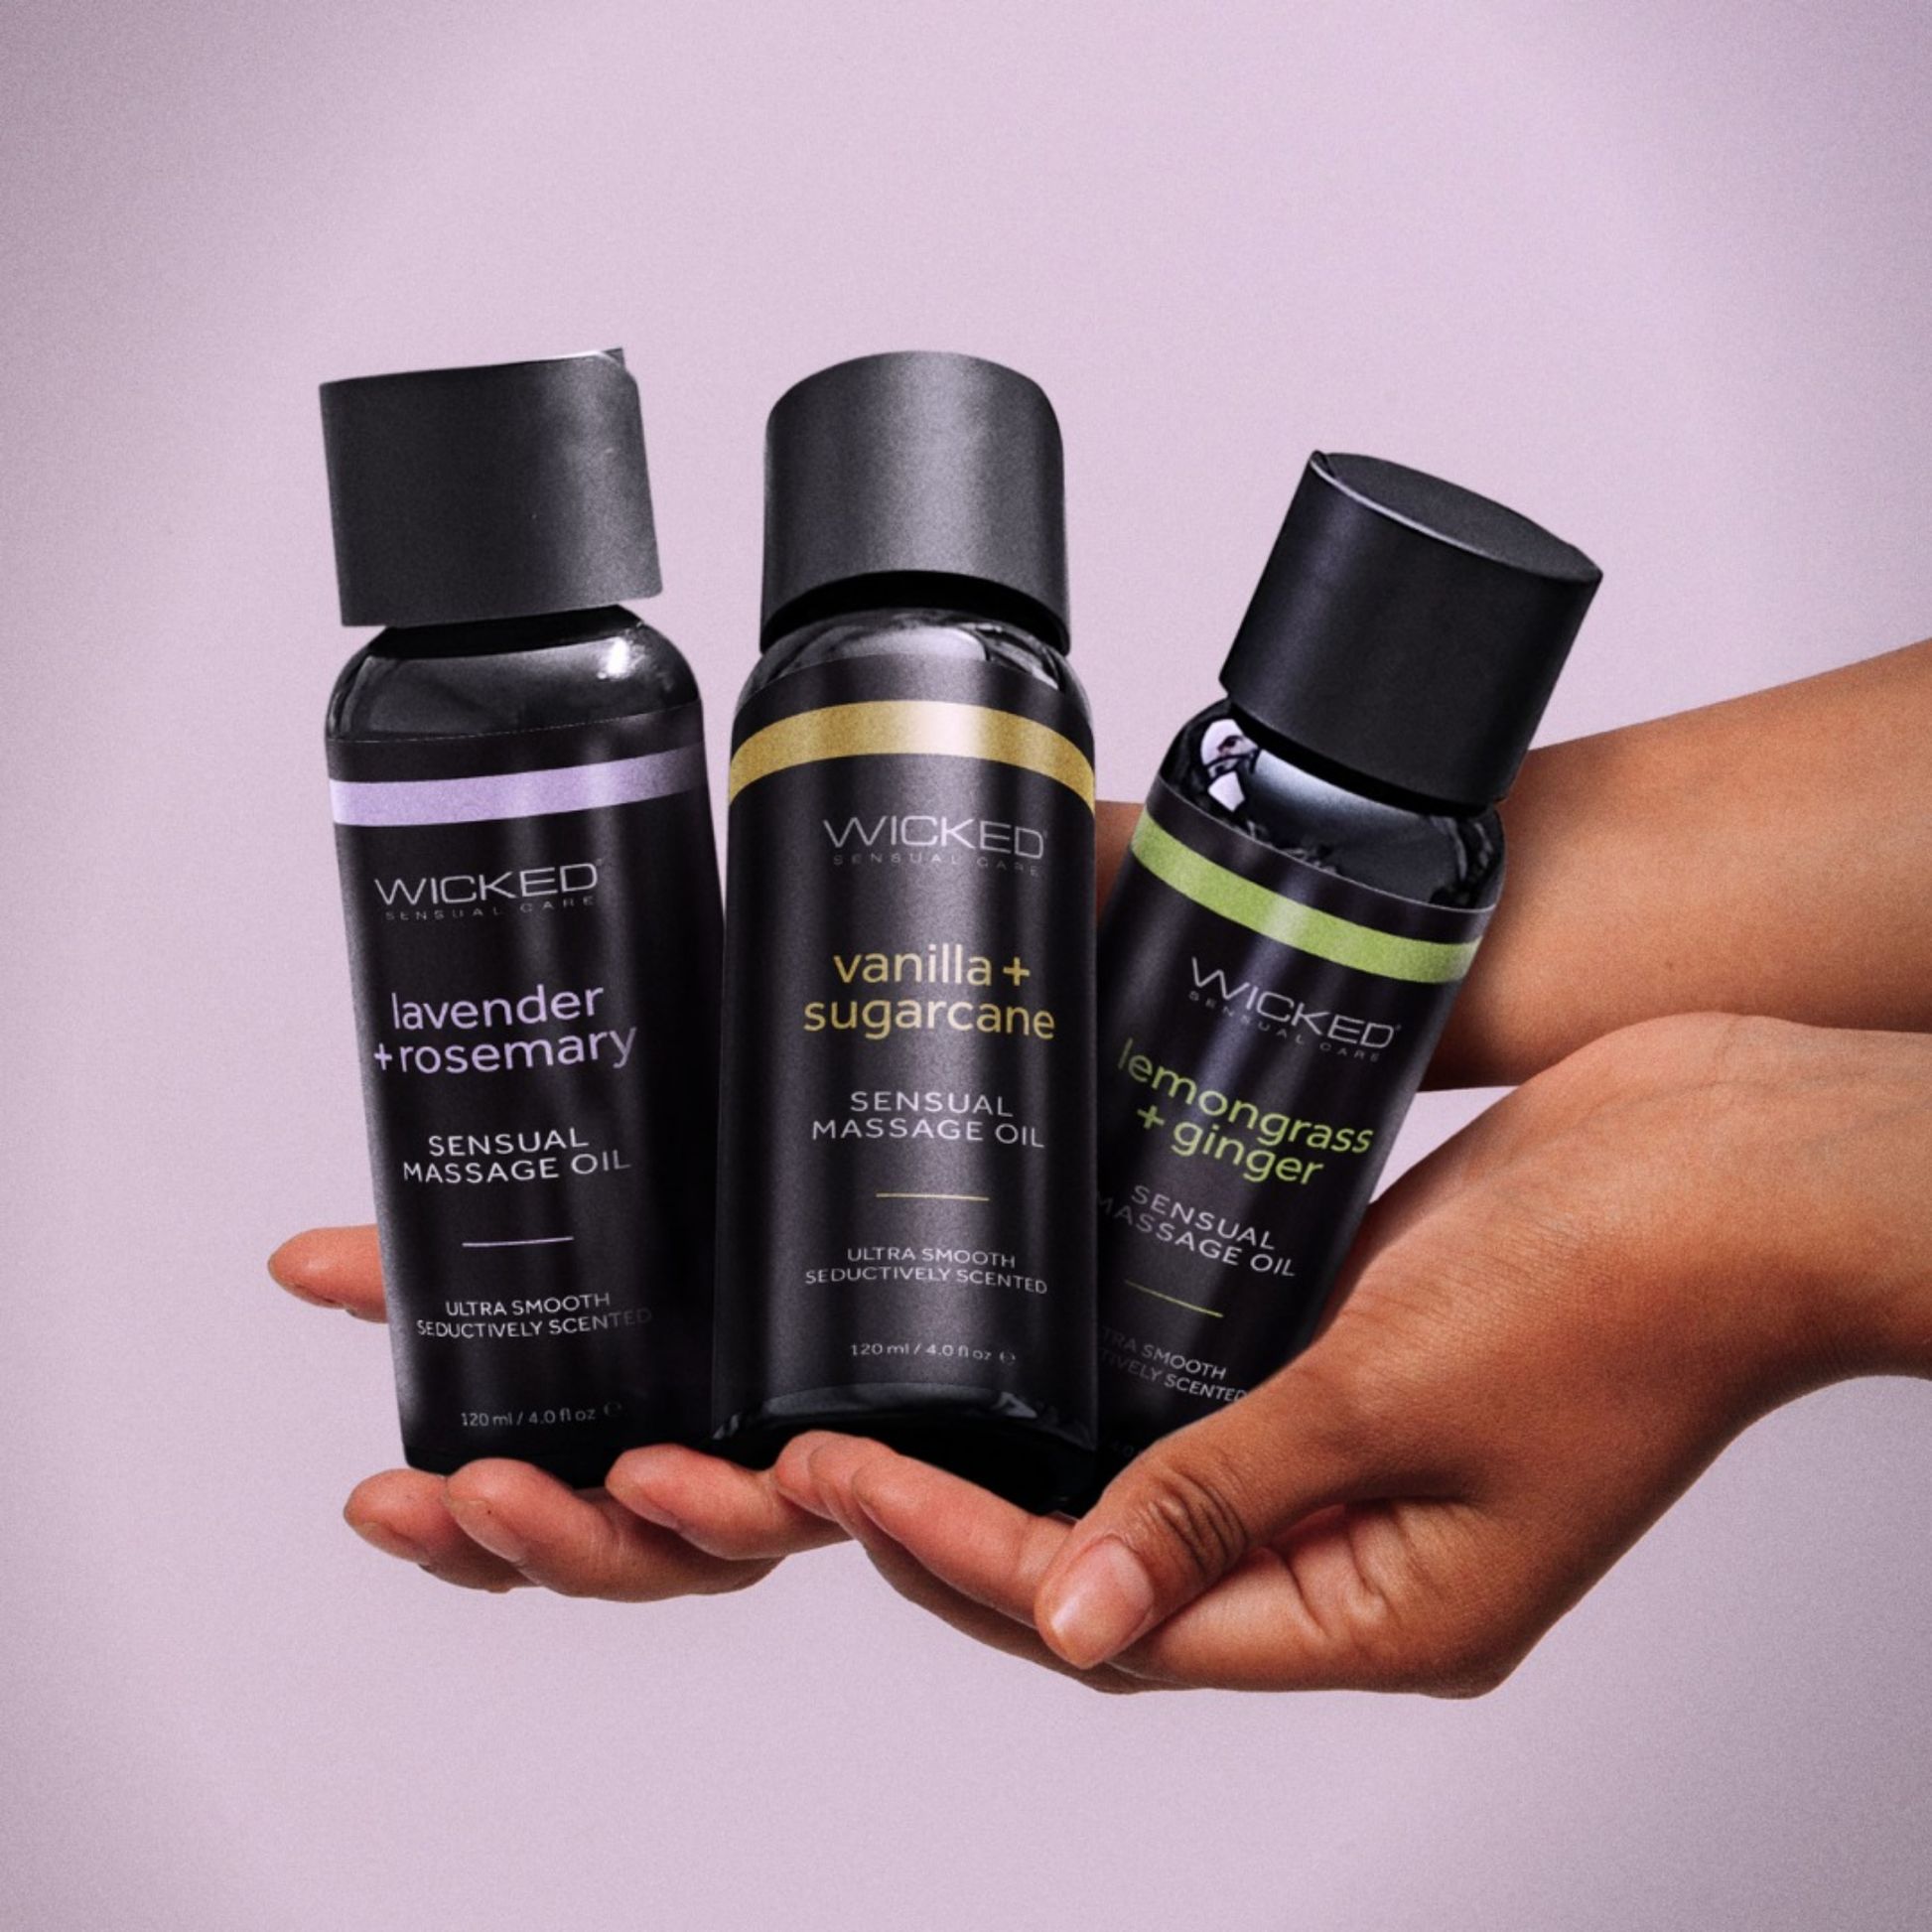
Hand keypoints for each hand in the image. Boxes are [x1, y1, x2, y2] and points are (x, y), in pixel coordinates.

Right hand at [268, 1226, 839, 1594]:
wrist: (836, 1218)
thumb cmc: (685, 1269)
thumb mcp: (551, 1260)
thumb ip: (423, 1273)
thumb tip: (297, 1262)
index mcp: (603, 1470)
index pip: (514, 1541)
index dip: (445, 1542)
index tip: (377, 1504)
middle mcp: (683, 1495)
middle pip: (606, 1559)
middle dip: (532, 1538)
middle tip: (470, 1492)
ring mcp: (774, 1482)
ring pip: (716, 1544)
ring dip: (671, 1521)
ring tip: (633, 1473)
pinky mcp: (854, 1449)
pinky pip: (832, 1496)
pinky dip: (808, 1492)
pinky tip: (793, 1463)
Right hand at [270, 805, 1148, 1596]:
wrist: (1249, 990)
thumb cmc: (1090, 981)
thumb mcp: (888, 950)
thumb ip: (783, 914)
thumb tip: (653, 812)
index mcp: (775, 1282)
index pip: (600, 1347)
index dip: (449, 1324)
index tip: (321, 1272)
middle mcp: (831, 1366)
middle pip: (647, 1494)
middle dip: (504, 1507)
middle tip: (411, 1483)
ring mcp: (909, 1406)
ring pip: (732, 1535)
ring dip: (597, 1542)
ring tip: (515, 1487)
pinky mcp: (1008, 1419)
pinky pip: (872, 1514)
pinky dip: (761, 1514)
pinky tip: (694, 1479)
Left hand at [784, 1014, 1931, 1691]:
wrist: (1743, 1159)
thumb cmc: (1626, 1289)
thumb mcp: (1398, 1402)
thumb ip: (1225, 1494)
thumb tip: (1074, 1611)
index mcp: (1378, 1612)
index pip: (1118, 1616)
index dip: (963, 1553)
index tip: (840, 1481)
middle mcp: (1355, 1553)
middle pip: (1113, 1568)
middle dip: (957, 1522)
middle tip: (818, 1461)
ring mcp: (1353, 1456)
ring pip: (1147, 1488)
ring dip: (1025, 1459)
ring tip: (887, 1417)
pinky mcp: (1352, 1361)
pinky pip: (1203, 1397)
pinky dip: (1110, 1385)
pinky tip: (1026, 1342)